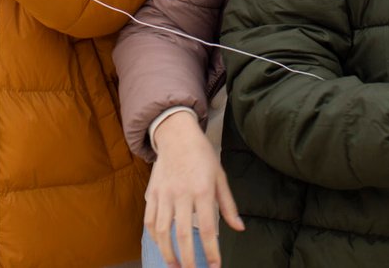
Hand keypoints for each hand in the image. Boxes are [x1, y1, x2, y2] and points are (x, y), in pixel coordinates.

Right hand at [144, 111, 243, 267]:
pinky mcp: (151, 193)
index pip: (208, 227)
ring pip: (163, 230)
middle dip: (187, 258)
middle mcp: (182, 193)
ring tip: (174, 266)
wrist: (176, 134)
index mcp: (202, 190)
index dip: (211, 250)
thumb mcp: (220, 177)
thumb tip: (239, 228)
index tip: (214, 266)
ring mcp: (164, 194)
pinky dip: (154, 236)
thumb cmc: (202, 156)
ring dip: (168, 252)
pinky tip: (161, 246)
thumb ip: (228, 205)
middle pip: (182, 233)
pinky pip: (150, 219)